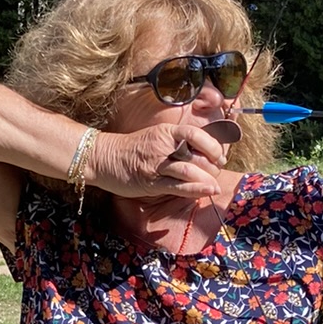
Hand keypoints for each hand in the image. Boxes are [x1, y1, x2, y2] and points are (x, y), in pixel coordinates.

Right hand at [88, 116, 228, 198]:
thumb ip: (176, 143)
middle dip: (212, 167)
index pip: (197, 135)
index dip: (213, 146)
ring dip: (207, 180)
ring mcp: (156, 164)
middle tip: (216, 174)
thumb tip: (202, 152)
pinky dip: (196, 190)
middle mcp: (163, 145)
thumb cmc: (132, 150)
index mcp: (166, 132)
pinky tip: (207, 191)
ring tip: (214, 186)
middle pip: (198, 155)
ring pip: (190, 171)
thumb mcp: (156, 138)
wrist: (102, 157)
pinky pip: (178, 186)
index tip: (219, 157)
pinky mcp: (151, 182)